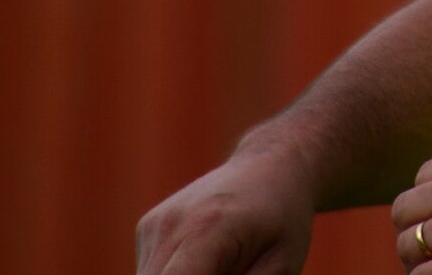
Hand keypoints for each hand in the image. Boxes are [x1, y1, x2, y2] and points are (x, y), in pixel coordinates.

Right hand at [136, 146, 317, 274]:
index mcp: (207, 230)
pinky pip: (152, 273)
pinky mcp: (148, 227)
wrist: (271, 167)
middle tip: (233, 274)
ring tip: (225, 267)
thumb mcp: (280, 266)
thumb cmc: (283, 221)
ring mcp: (154, 225)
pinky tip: (208, 262)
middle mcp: (171, 225)